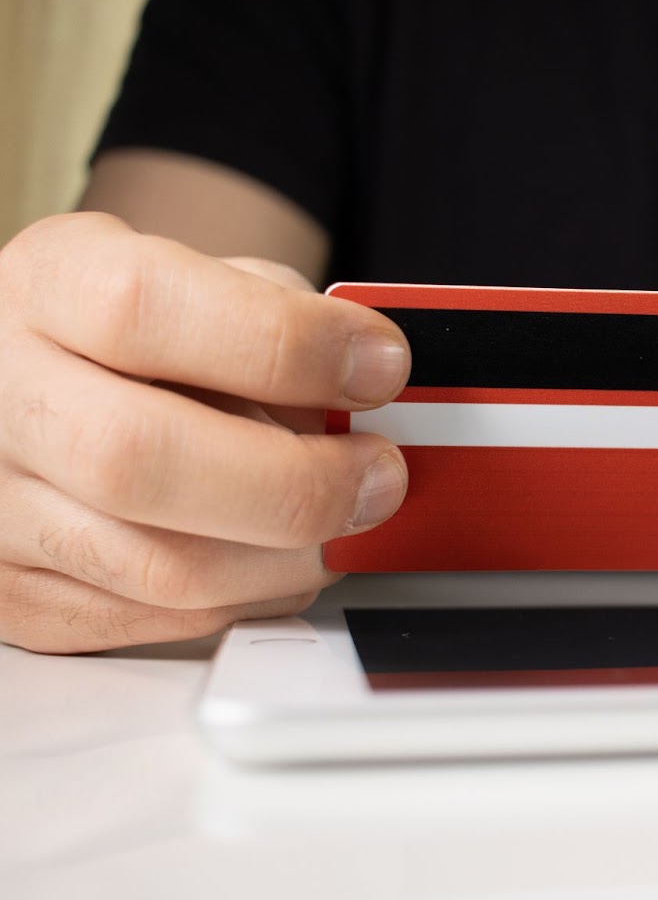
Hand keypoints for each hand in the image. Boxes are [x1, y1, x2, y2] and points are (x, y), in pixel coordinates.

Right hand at [0, 213, 411, 652]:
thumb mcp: (198, 279)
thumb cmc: (135, 333)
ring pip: (159, 566)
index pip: (142, 310)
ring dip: (290, 556)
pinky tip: (282, 556)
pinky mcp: (17, 599)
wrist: (29, 384)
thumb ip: (277, 320)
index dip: (283, 344)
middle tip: (378, 476)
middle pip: (138, 458)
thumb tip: (363, 390)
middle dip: (296, 479)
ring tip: (344, 521)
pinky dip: (250, 595)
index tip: (380, 367)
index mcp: (45, 285)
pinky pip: (158, 621)